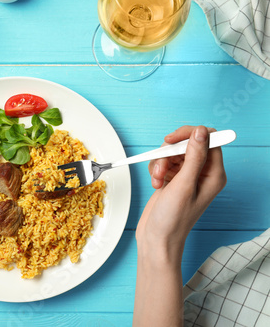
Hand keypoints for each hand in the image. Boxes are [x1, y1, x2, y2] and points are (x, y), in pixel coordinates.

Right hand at [133, 126, 226, 326]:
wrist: (156, 238)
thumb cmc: (173, 219)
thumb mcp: (184, 185)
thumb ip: (194, 156)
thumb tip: (202, 132)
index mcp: (213, 174)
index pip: (208, 140)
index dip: (190, 136)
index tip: (172, 141)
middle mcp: (202, 173)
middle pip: (188, 144)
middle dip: (170, 152)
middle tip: (162, 165)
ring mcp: (187, 176)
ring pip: (173, 152)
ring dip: (160, 162)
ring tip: (158, 180)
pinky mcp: (173, 179)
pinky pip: (164, 162)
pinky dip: (156, 169)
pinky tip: (156, 184)